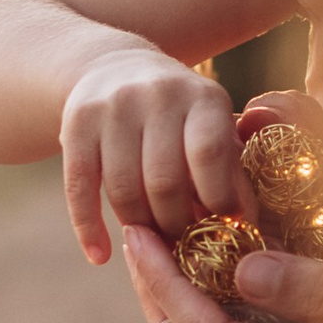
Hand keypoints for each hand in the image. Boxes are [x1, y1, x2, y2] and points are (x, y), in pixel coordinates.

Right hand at [61, 46, 247, 266]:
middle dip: (176, 224)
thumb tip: (247, 223)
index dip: (218, 199)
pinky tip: (101, 255)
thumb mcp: (212, 126)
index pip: (210, 154)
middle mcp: (157, 95)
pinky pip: (80, 187)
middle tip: (183, 243)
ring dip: (139, 227)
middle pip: (164, 182)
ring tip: (152, 244)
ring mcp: (112, 107)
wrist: (114, 67)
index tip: (224, 227)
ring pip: (123, 190)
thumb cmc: (180, 115)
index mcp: (202, 97)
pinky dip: (89, 228)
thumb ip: (231, 169)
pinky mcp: (75, 123)